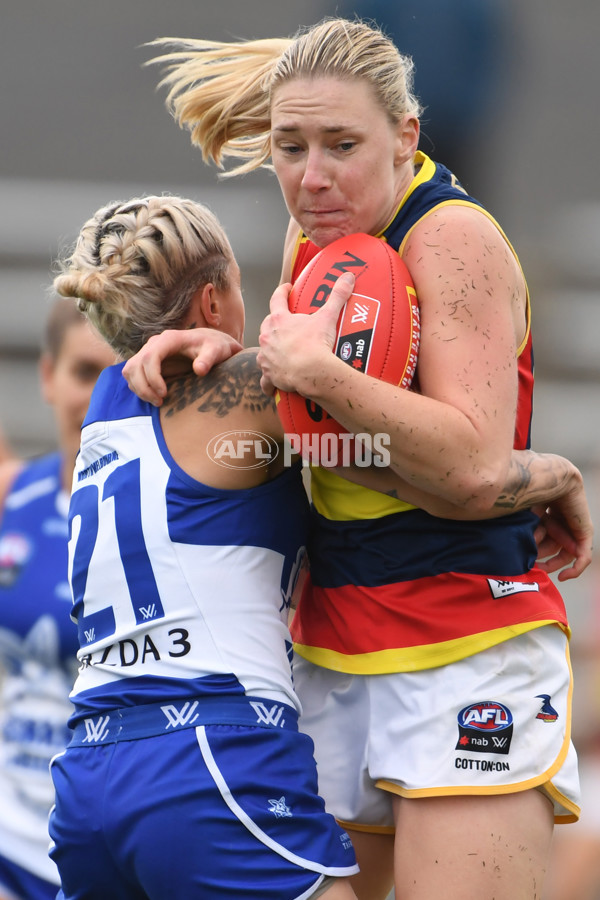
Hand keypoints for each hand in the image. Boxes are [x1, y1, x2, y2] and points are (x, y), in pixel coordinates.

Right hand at [122, 328, 242, 404]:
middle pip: (135, 365)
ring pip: (130, 370)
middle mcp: (154, 343)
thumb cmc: (215, 347)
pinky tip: (154, 396)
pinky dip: (139, 388)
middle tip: (159, 402)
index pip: (150, 357)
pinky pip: (132, 375)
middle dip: (144, 387)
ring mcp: (148, 352)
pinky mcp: (147, 362)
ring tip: (157, 401)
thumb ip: (209, 359)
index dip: (153, 377)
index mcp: (169, 339)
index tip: (164, 393)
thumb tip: (200, 370)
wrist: (210, 344)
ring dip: (139, 388)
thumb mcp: (217, 350)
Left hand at [257, 272, 354, 395]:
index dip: (282, 291)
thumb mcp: (328, 317)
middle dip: (275, 322)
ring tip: (281, 351)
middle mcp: (267, 336)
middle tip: (287, 323)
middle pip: (267, 324)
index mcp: (279, 320)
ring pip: (264, 349)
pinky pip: (265, 378)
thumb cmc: (317, 344)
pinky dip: (268, 380)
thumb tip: (348, 276)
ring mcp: (266, 356)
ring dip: (270, 349)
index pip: (277, 299)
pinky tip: (272, 383)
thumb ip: (337, 296)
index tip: (287, 288)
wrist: (311, 373)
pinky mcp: (269, 374)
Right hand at [531, 479, 593, 580]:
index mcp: (549, 516)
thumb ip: (523, 531)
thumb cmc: (530, 491)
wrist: (550, 478)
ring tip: (538, 552)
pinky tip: (563, 577)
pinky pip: (583, 557)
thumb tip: (515, 550)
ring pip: (565, 554)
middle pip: (555, 549)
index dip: (535, 554)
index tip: (525, 563)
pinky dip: (575, 569)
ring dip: (551, 558)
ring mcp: (574, 528)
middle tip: (531, 563)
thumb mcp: (524, 517)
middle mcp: (562, 522)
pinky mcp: (584, 533)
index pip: (545, 542)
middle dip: (542, 557)